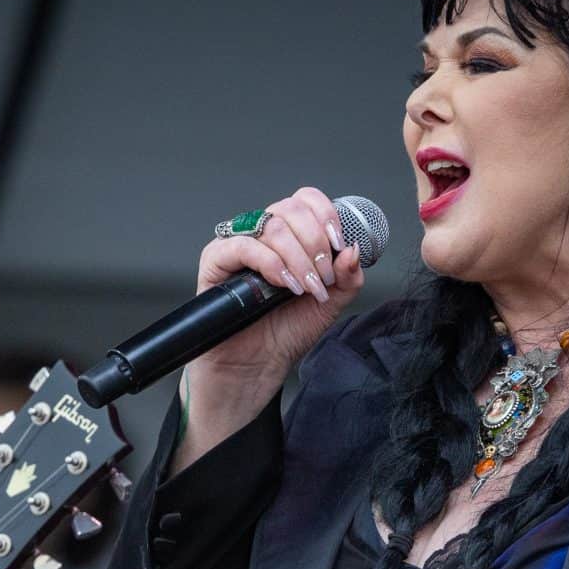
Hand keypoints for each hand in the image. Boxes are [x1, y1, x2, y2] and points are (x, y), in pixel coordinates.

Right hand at [177, 186, 366, 467]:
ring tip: (305, 288)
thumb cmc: (285, 334)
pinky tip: (283, 285)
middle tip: (322, 278)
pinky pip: (242, 245)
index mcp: (289, 237)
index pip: (305, 200)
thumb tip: (353, 249)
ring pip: (271, 226)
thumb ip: (346, 277)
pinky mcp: (215, 262)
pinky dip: (271, 263)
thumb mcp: (329, 303)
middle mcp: (262, 235)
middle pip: (291, 209)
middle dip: (316, 242)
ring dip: (298, 257)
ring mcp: (237, 245)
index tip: (339, 243)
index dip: (325, 214)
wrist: (256, 368)